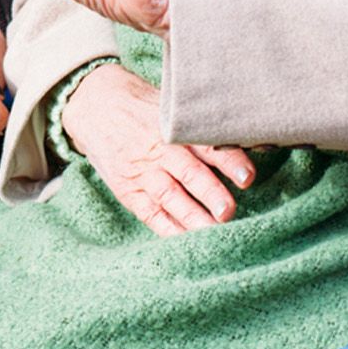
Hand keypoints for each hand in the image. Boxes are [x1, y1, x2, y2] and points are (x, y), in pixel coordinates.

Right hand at [60, 65, 254, 236]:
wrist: (94, 105)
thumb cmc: (144, 106)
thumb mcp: (170, 106)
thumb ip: (202, 125)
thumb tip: (253, 138)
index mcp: (173, 128)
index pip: (205, 145)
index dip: (228, 161)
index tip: (248, 177)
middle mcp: (159, 151)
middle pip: (188, 174)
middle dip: (211, 194)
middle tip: (229, 212)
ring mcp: (142, 173)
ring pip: (170, 198)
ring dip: (193, 216)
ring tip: (215, 233)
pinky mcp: (129, 191)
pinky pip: (150, 214)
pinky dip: (168, 229)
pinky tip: (187, 242)